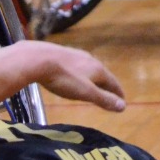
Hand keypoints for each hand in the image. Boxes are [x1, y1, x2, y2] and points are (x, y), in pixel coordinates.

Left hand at [0, 40, 126, 113]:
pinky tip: (73, 74)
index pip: (113, 82)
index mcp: (97, 69)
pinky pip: (75, 65)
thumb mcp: (85, 92)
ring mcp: (74, 55)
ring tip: (93, 85)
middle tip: (110, 94)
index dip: (118, 93)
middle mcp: (89, 59)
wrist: (36, 59)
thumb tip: (123, 106)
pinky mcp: (60, 53)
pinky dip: (80, 73)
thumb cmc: (63, 78)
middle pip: (102, 74)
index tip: (122, 100)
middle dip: (106, 86)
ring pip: (88, 68)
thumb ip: (103, 99)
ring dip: (93, 78)